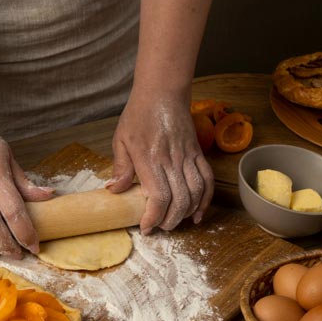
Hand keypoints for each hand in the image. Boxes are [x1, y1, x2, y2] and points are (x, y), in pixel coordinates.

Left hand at [108, 91, 213, 233]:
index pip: (158, 196)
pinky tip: (197, 212)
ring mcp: (187, 156)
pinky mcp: (197, 153)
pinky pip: (207, 180)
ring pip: (195, 193)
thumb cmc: (138, 115)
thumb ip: (120, 167)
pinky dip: (205, 199)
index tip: (146, 228)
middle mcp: (171, 160)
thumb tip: (114, 190)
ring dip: (187, 213)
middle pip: (179, 200)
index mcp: (149, 158)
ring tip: (175, 222)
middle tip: (159, 228)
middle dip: (170, 220)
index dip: (154, 217)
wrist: (163, 92)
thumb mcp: (120, 140)